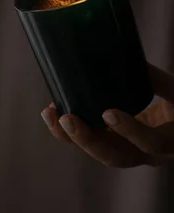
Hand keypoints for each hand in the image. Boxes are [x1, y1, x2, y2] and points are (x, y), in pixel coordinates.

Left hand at [41, 63, 173, 167]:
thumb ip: (155, 78)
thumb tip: (123, 55)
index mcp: (169, 140)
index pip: (150, 142)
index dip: (130, 131)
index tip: (108, 113)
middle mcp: (149, 155)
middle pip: (117, 157)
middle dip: (88, 140)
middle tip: (67, 118)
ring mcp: (131, 154)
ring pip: (100, 154)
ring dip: (72, 137)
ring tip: (51, 115)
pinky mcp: (116, 147)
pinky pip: (92, 145)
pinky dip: (71, 132)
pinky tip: (53, 114)